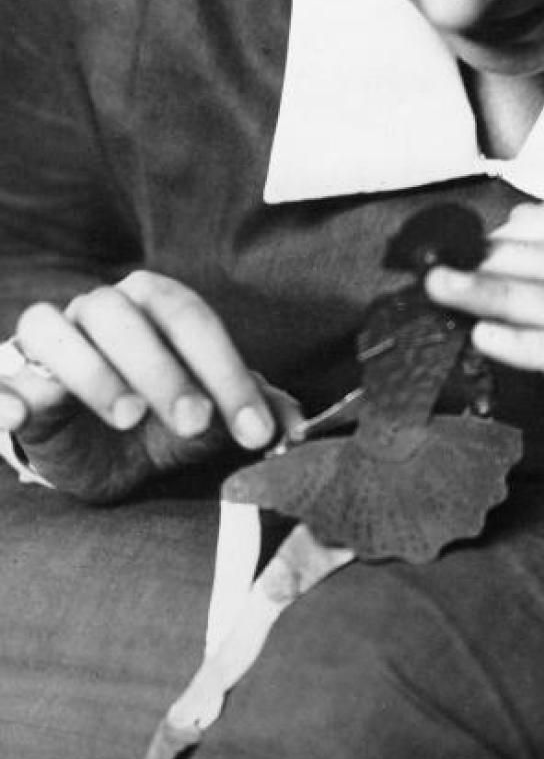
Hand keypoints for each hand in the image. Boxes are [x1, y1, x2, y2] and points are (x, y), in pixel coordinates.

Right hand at [0, 271, 287, 502]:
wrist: (98, 455)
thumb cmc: (158, 423)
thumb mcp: (211, 420)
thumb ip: (254, 412)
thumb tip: (299, 423)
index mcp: (151, 304)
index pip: (190, 318)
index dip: (227, 371)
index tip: (257, 430)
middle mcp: (97, 310)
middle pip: (124, 317)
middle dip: (165, 370)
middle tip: (196, 422)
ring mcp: (48, 342)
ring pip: (53, 329)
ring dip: (93, 371)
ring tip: (126, 417)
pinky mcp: (12, 381)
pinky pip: (0, 378)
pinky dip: (6, 393)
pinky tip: (25, 414)